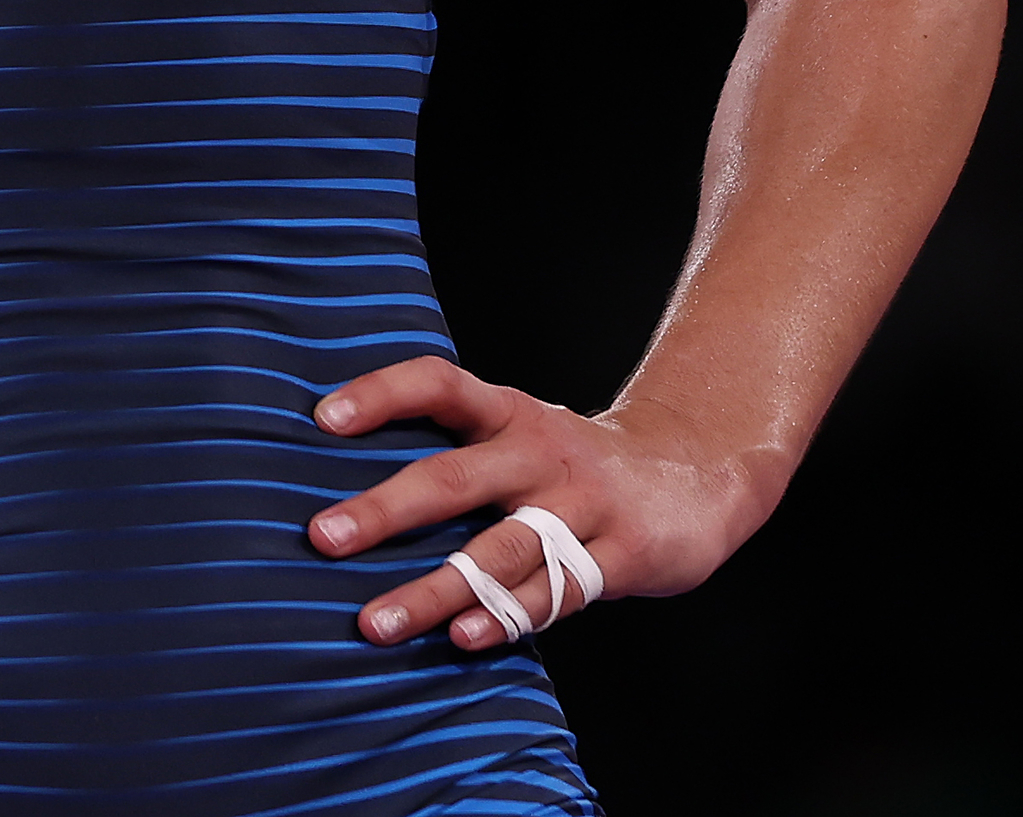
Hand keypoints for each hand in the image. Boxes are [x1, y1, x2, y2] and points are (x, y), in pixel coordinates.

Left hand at [305, 356, 761, 648]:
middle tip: (323, 536)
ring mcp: (583, 506)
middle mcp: (540, 453)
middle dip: (386, 510)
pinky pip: (556, 592)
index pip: (439, 384)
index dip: (382, 394)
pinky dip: (507, 616)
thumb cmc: (571, 463)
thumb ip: (455, 452)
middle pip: (455, 477)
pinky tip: (464, 637)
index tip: (323, 418)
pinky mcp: (622, 555)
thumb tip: (347, 493)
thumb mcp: (518, 433)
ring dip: (435, 589)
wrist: (699, 472)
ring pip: (499, 550)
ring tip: (376, 622)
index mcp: (507, 413)